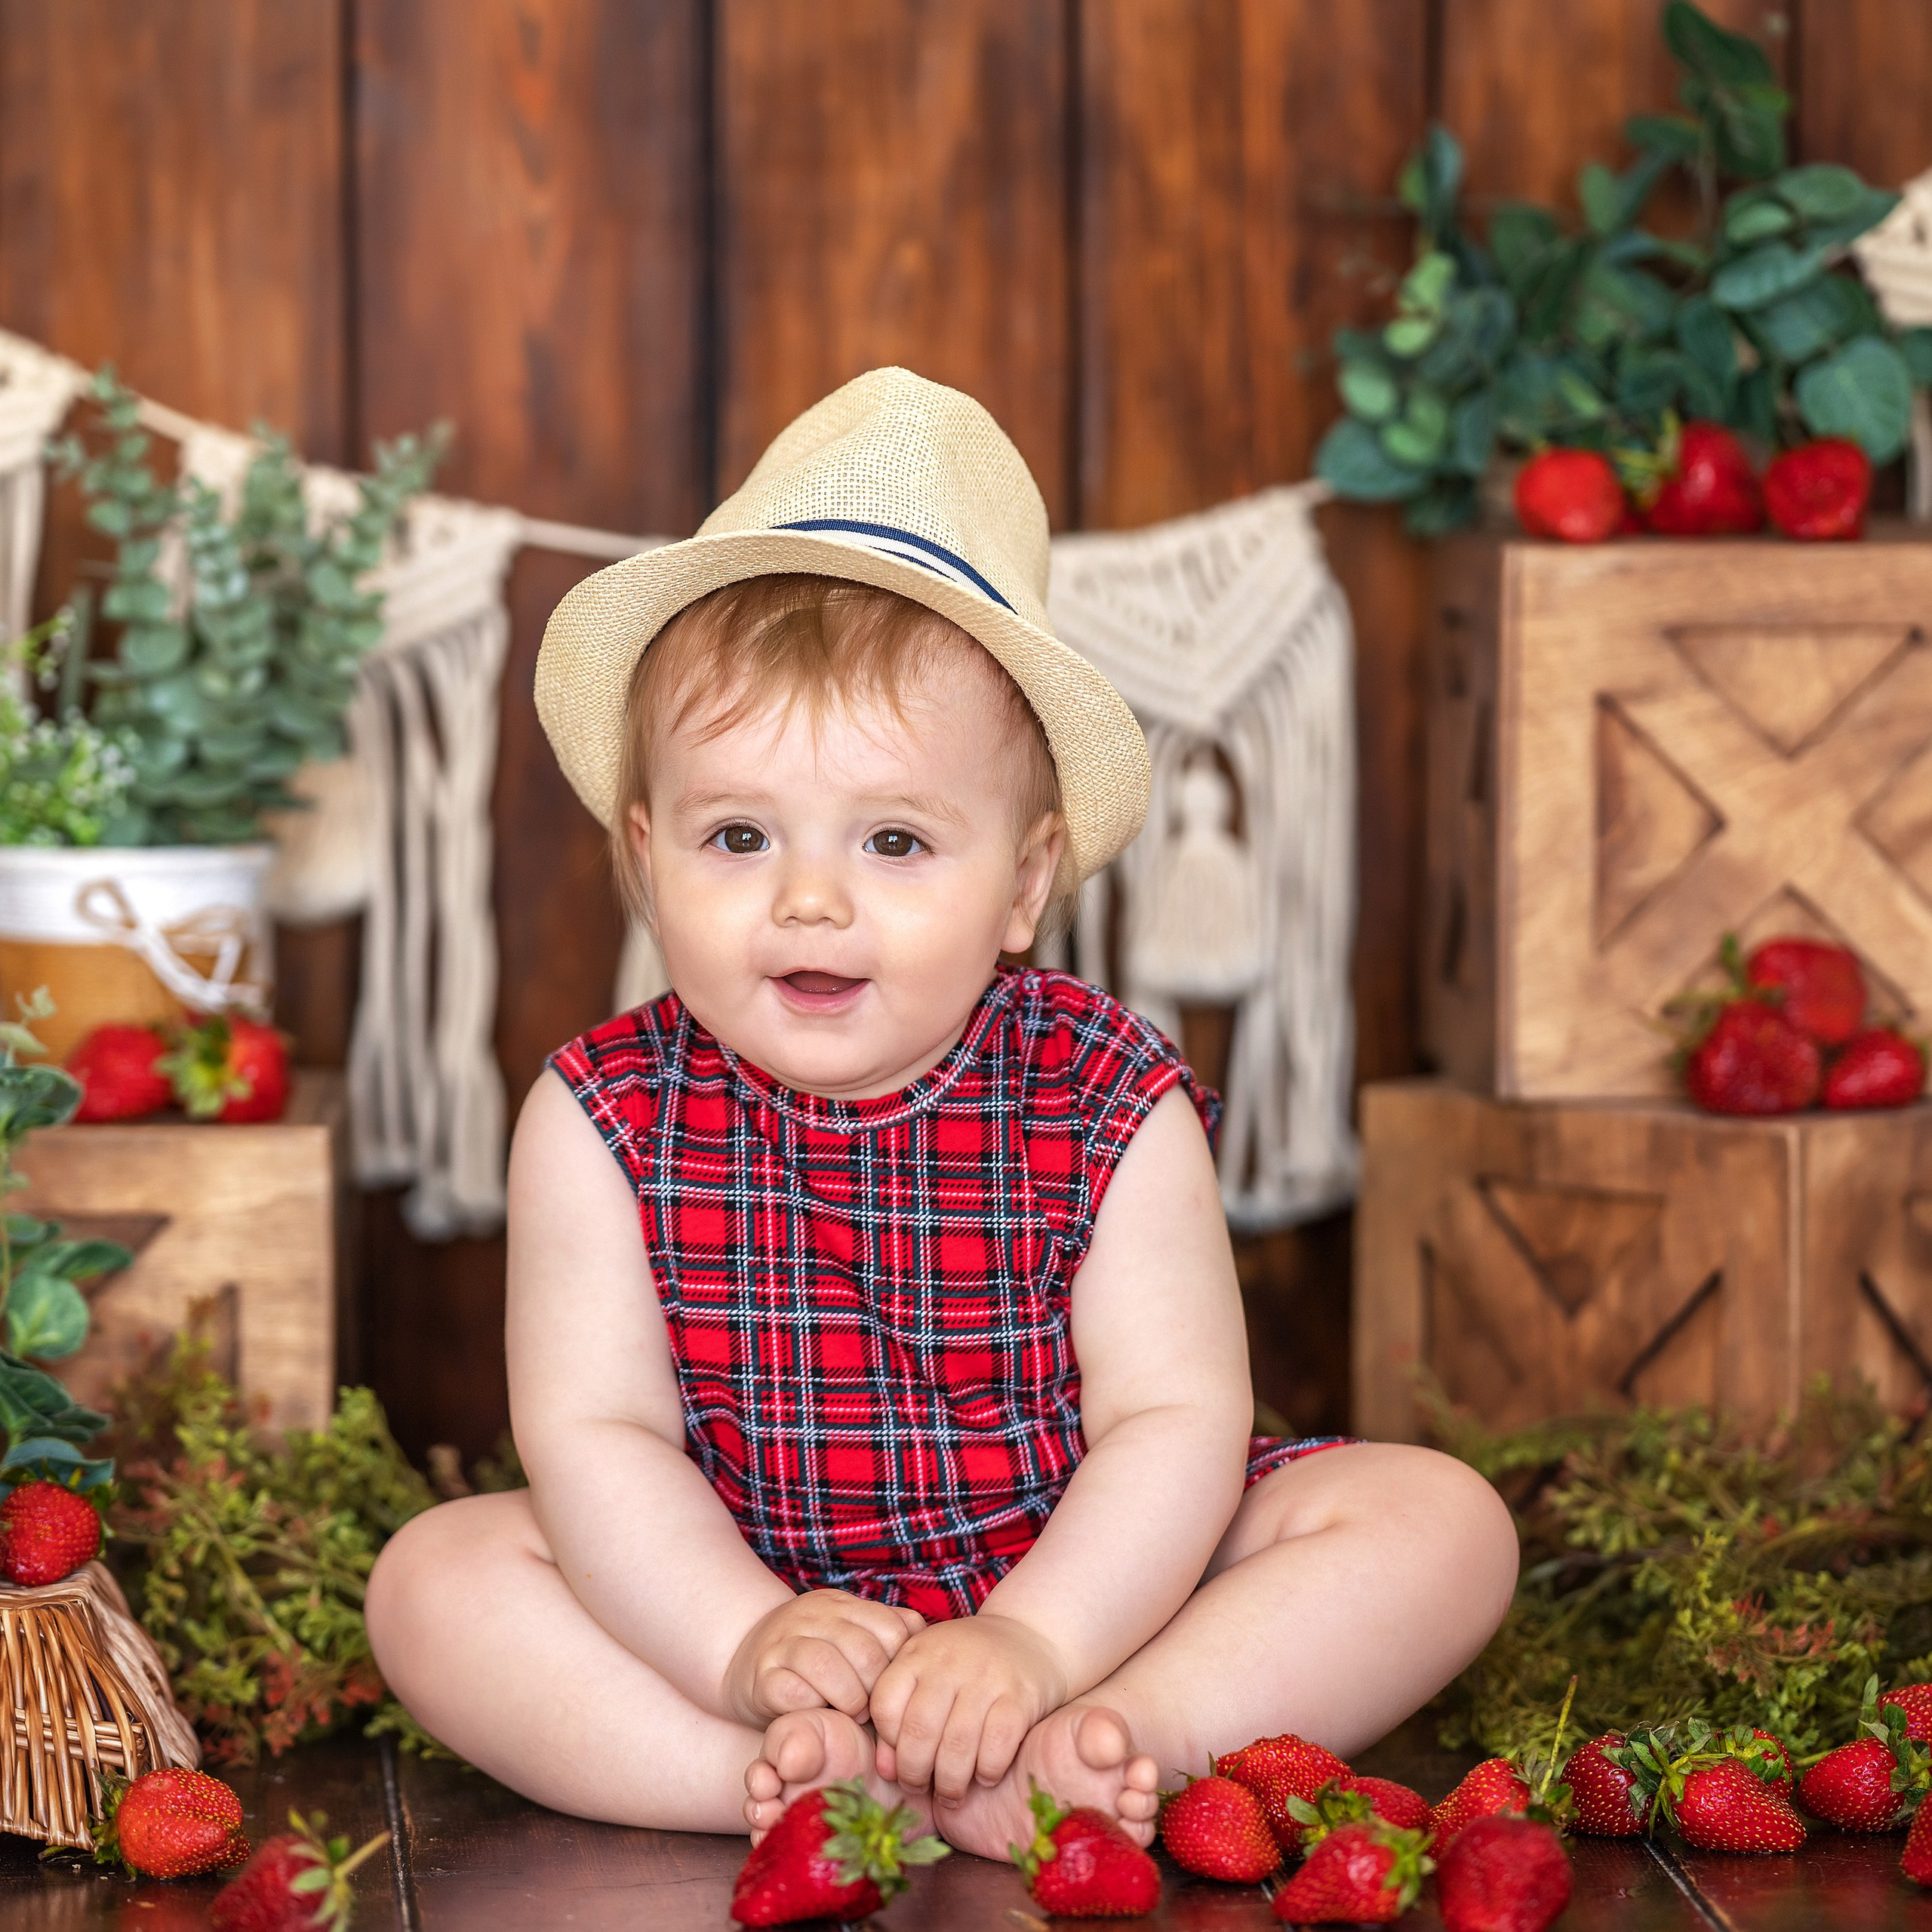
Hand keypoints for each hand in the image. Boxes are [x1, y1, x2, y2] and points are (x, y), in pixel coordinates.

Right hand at [723, 1590, 924, 1726]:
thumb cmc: (816, 1658)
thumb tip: (923, 1634)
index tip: (894, 1686)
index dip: (900, 1665)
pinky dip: (813, 1708)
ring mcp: (784, 1643)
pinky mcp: (762, 1677)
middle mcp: (813, 1616)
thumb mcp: (850, 1635)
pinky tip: (818, 1712)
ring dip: (849, 1700)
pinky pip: (794, 1692)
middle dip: (877, 1688)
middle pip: (864, 1650)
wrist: (744, 1659)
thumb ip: (886, 1633)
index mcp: (843, 1605)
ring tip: (852, 1713)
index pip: (892, 1628)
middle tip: (875, 1708)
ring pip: (829, 1667)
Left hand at [869, 1613, 1068, 1805]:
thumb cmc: (967, 1665)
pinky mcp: (1020, 1695)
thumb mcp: (927, 1675)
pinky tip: (985, 1777)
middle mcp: (949, 1660)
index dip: (888, 1742)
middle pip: (919, 1730)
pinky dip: (987, 1771)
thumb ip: (900, 1717)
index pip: (885, 1705)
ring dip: (950, 1782)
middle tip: (919, 1789)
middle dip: (915, 1772)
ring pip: (957, 1745)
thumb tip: (885, 1771)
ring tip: (950, 1795)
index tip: (899, 1758)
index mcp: (918, 1652)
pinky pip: (997, 1746)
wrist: (1030, 1635)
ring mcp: (986, 1676)